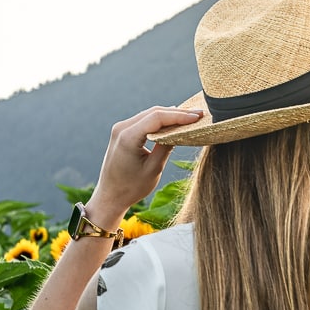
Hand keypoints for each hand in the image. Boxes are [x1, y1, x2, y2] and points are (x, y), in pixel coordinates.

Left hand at [88, 106, 202, 216]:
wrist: (110, 196)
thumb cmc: (131, 188)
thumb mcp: (154, 169)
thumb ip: (166, 148)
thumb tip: (181, 131)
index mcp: (128, 137)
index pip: (157, 118)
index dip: (179, 115)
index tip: (197, 117)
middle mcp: (122, 128)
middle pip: (154, 113)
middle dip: (177, 113)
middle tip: (198, 114)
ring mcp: (120, 129)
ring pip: (149, 114)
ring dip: (169, 115)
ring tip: (190, 117)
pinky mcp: (122, 132)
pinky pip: (144, 121)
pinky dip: (159, 121)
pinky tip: (173, 121)